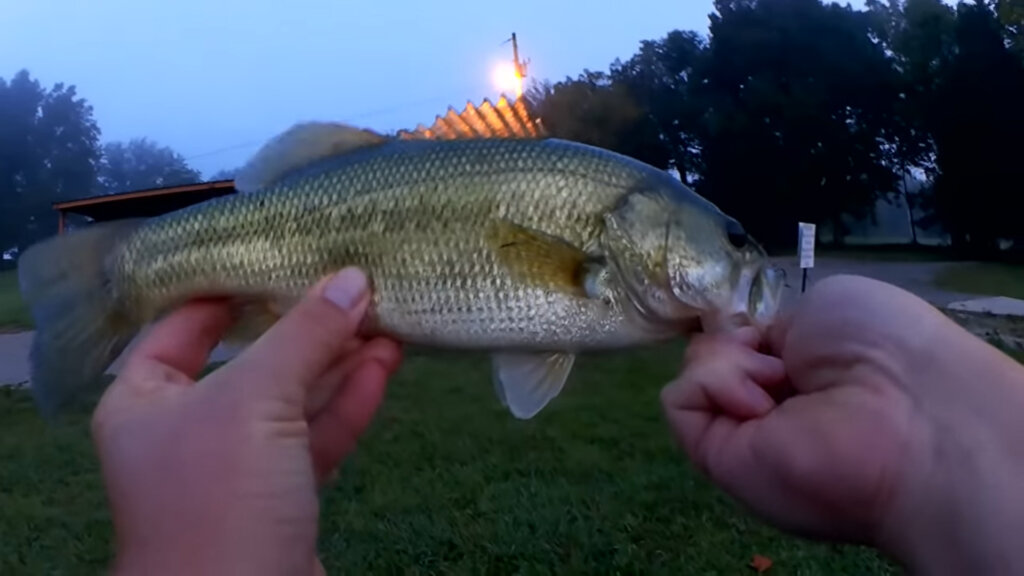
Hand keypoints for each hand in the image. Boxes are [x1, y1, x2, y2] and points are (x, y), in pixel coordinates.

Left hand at [91, 268, 401, 575]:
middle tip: (352, 280)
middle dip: (303, 322)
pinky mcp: (283, 495)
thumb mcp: (255, 401)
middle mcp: (188, 428)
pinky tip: (384, 362)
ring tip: (384, 313)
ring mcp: (238, 465)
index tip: (284, 251)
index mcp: (147, 400)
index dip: (232, 284)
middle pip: (250, 357)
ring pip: (293, 397)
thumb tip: (353, 278)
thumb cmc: (220, 495)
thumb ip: (304, 335)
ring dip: (338, 358)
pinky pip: (317, 434)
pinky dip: (350, 399)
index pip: (184, 323)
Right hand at [661, 274, 1023, 573]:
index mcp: (806, 376)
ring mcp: (742, 435)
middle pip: (714, 354)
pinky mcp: (715, 458)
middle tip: (779, 354)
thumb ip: (774, 327)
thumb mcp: (825, 307)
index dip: (747, 328)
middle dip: (737, 341)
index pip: (746, 344)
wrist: (906, 410)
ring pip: (695, 371)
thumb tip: (748, 351)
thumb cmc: (885, 347)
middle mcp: (773, 409)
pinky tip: (760, 400)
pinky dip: (711, 383)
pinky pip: (680, 400)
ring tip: (780, 378)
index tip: (766, 324)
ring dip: (731, 359)